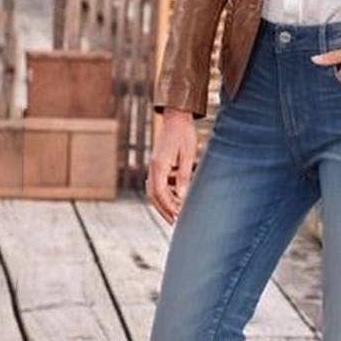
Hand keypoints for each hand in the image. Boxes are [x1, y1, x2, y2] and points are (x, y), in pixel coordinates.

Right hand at [145, 107, 197, 224]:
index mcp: (160, 165)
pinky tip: (174, 201)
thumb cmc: (184, 135)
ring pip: (153, 191)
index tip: (176, 217)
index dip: (168, 206)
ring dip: (162, 204)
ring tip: (174, 216)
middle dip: (163, 210)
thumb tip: (182, 196)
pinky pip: (157, 184)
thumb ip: (184, 176)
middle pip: (153, 194)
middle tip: (174, 222)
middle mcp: (154, 167)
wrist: (176, 118)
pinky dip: (164, 195)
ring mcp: (154, 166)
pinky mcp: (158, 164)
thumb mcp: (188, 155)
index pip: (160, 192)